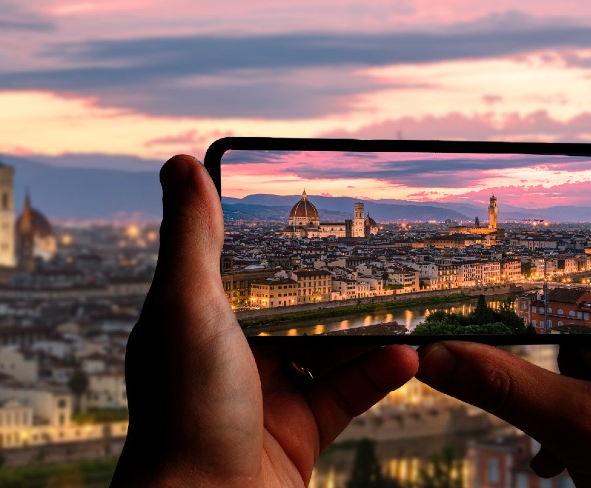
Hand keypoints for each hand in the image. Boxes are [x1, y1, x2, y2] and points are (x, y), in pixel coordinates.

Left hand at [111, 156, 417, 486]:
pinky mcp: (303, 428)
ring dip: (371, 327)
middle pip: (297, 303)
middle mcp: (234, 352)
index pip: (243, 261)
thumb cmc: (184, 409)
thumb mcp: (187, 308)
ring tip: (409, 300)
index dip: (276, 233)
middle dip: (340, 280)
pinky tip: (409, 354)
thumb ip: (192, 237)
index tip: (318, 203)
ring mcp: (270, 391)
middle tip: (383, 249)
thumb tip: (181, 162)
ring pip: (331, 345)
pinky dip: (380, 371)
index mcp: (200, 319)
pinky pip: (350, 390)